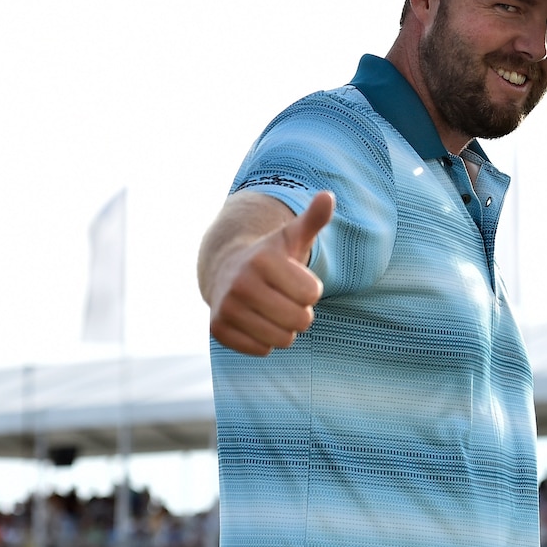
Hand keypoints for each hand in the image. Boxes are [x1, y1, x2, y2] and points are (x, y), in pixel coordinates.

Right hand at [209, 191, 334, 355]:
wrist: (226, 270)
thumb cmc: (271, 257)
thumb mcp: (292, 236)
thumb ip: (313, 218)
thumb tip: (329, 196)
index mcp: (263, 259)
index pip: (312, 295)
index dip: (310, 290)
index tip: (295, 279)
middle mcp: (240, 283)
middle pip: (300, 320)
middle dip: (300, 312)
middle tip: (285, 298)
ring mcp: (226, 307)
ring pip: (282, 340)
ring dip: (285, 329)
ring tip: (272, 309)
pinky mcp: (217, 329)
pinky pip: (262, 350)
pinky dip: (264, 341)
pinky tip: (256, 320)